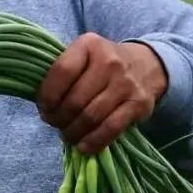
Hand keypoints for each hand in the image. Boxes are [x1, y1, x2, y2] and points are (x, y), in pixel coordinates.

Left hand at [36, 34, 167, 154]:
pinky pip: (111, 128)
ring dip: (73, 132)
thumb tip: (44, 107)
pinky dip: (93, 141)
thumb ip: (62, 73)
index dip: (47, 96)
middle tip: (54, 123)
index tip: (44, 107)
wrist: (147, 65)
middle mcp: (110, 62)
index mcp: (89, 45)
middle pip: (74, 100)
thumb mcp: (82, 56)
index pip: (61, 72)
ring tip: (66, 134)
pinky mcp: (139, 104)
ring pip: (90, 117)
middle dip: (58, 118)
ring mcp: (126, 84)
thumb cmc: (102, 64)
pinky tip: (83, 146)